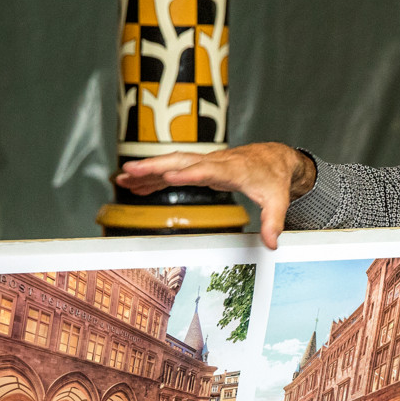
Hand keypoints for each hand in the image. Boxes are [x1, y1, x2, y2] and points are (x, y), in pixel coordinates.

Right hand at [115, 144, 315, 247]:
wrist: (274, 157)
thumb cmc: (273, 177)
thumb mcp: (278, 200)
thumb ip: (273, 222)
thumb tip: (272, 243)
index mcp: (234, 169)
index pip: (209, 170)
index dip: (190, 174)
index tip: (169, 177)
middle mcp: (215, 161)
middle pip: (182, 161)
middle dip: (155, 166)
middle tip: (129, 170)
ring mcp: (205, 162)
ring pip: (172, 163)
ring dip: (147, 170)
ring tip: (121, 178)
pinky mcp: (199, 166)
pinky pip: (173, 169)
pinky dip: (153, 176)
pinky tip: (135, 184)